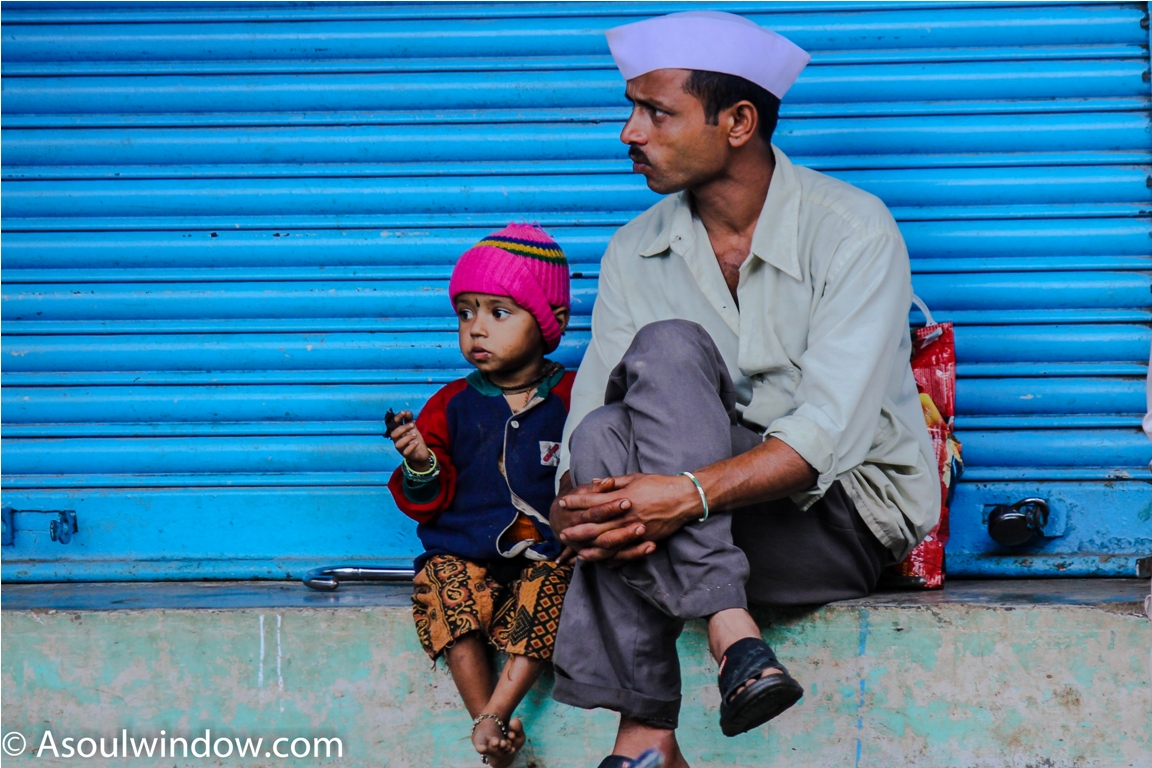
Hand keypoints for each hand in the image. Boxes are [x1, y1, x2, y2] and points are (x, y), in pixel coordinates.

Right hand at [390, 411, 430, 470]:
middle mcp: (397, 441)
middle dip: (403, 428)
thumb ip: (409, 420)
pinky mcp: (407, 455)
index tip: (404, 412)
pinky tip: (416, 442)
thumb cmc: (414, 440)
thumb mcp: (413, 429)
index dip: (397, 418)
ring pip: (398, 444)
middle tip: (413, 425)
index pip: (393, 424)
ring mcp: (401, 449)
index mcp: (398, 433)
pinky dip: (411, 447)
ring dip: (407, 438)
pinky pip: (406, 452)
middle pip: (394, 434)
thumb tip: (407, 411)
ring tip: (415, 435)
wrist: (421, 454)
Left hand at [558, 473, 702, 564]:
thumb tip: (594, 483)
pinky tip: (601, 560)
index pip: (593, 500)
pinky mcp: (644, 539)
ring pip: (607, 542)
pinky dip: (610, 558)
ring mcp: (634, 529)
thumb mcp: (634, 478)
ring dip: (590, 547)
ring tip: (577, 551)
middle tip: (563, 533)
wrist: (683, 498)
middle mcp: (625, 514)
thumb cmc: (658, 485)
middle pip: (595, 524)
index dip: (576, 502)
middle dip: (577, 529)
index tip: (563, 503)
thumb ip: (613, 482)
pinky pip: (624, 553)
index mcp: (622, 496)